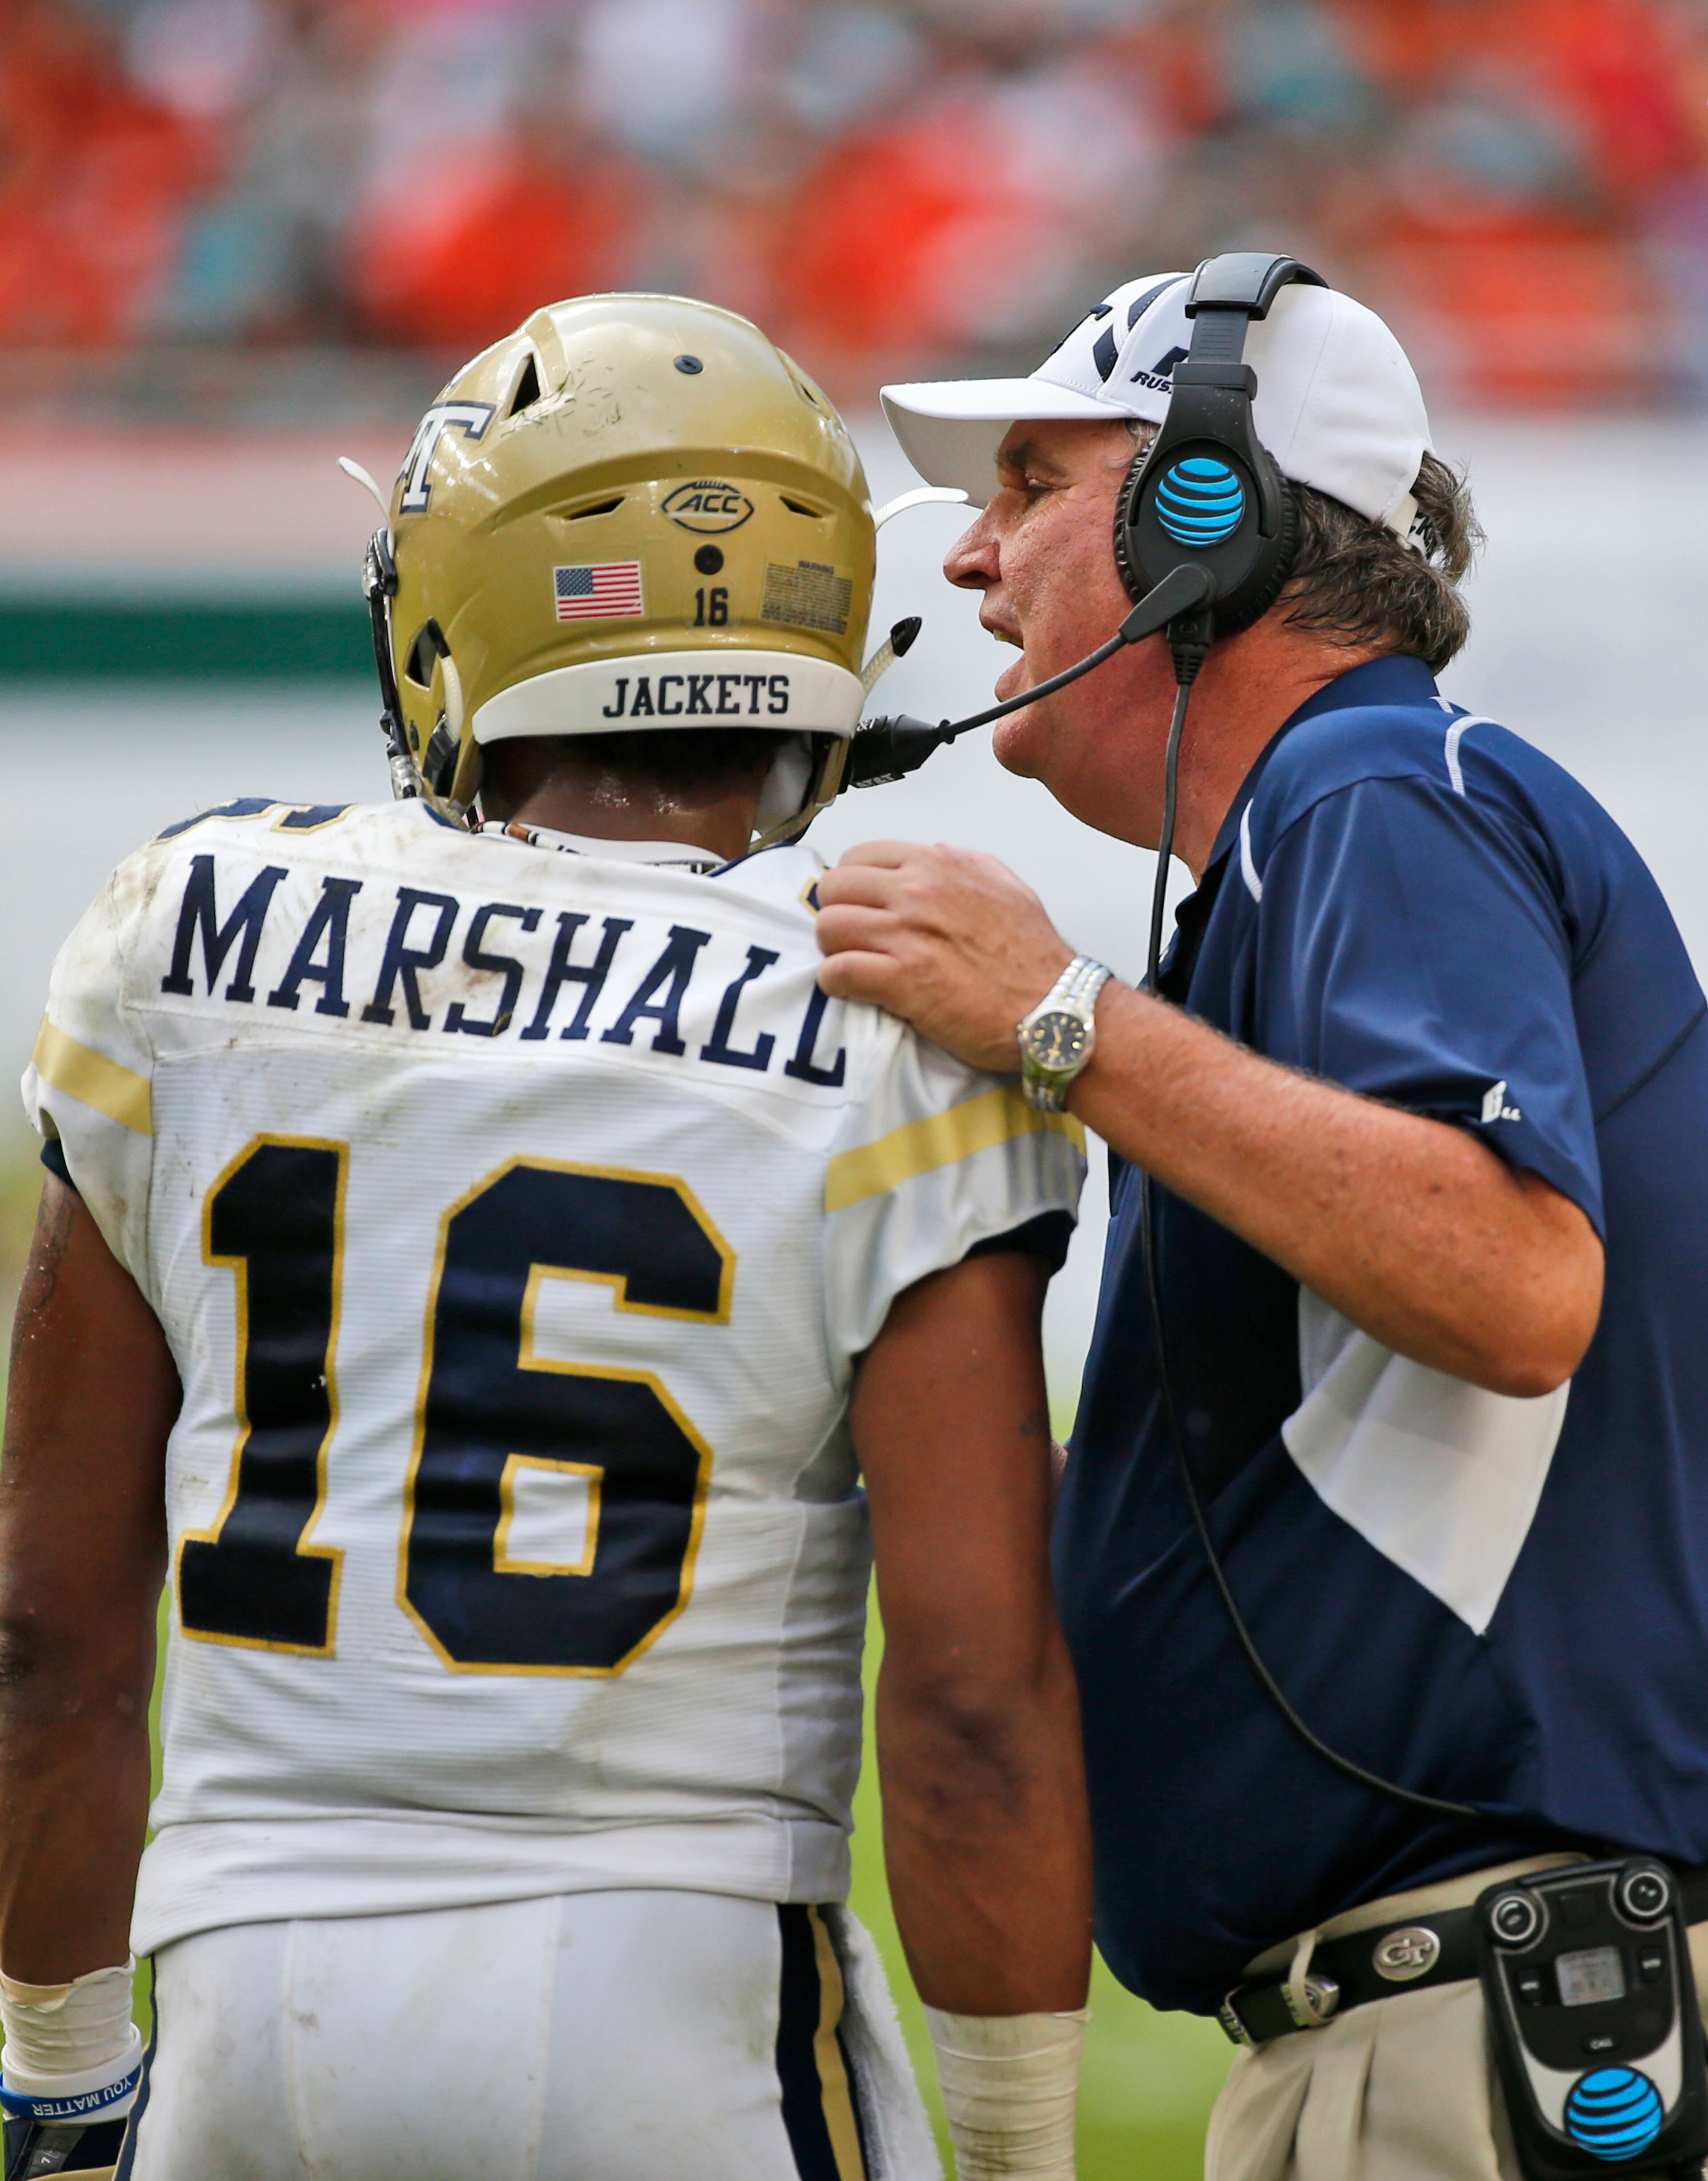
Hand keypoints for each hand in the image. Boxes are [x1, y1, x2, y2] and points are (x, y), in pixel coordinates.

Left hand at [815, 841, 1075, 1071]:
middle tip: (853, 939)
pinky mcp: (901, 981)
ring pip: (829, 928)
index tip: (862, 908)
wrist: (1055, 1010)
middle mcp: (918, 892)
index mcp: (939, 865)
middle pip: (834, 888)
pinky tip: (854, 988)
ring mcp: (908, 935)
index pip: (859, 856)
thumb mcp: (1007, 888)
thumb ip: (965, 864)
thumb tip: (934, 854)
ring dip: (834, 949)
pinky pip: (838, 971)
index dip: (853, 886)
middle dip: (837, 914)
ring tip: (853, 964)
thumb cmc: (1034, 957)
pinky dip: (837, 983)